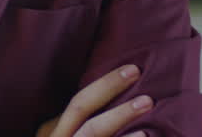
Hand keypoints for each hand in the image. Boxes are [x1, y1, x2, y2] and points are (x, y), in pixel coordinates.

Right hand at [36, 64, 153, 136]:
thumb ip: (70, 128)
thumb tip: (101, 108)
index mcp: (53, 134)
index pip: (78, 102)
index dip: (103, 84)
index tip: (129, 70)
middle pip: (80, 107)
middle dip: (108, 87)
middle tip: (135, 71)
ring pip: (92, 131)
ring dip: (119, 114)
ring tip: (147, 101)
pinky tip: (145, 135)